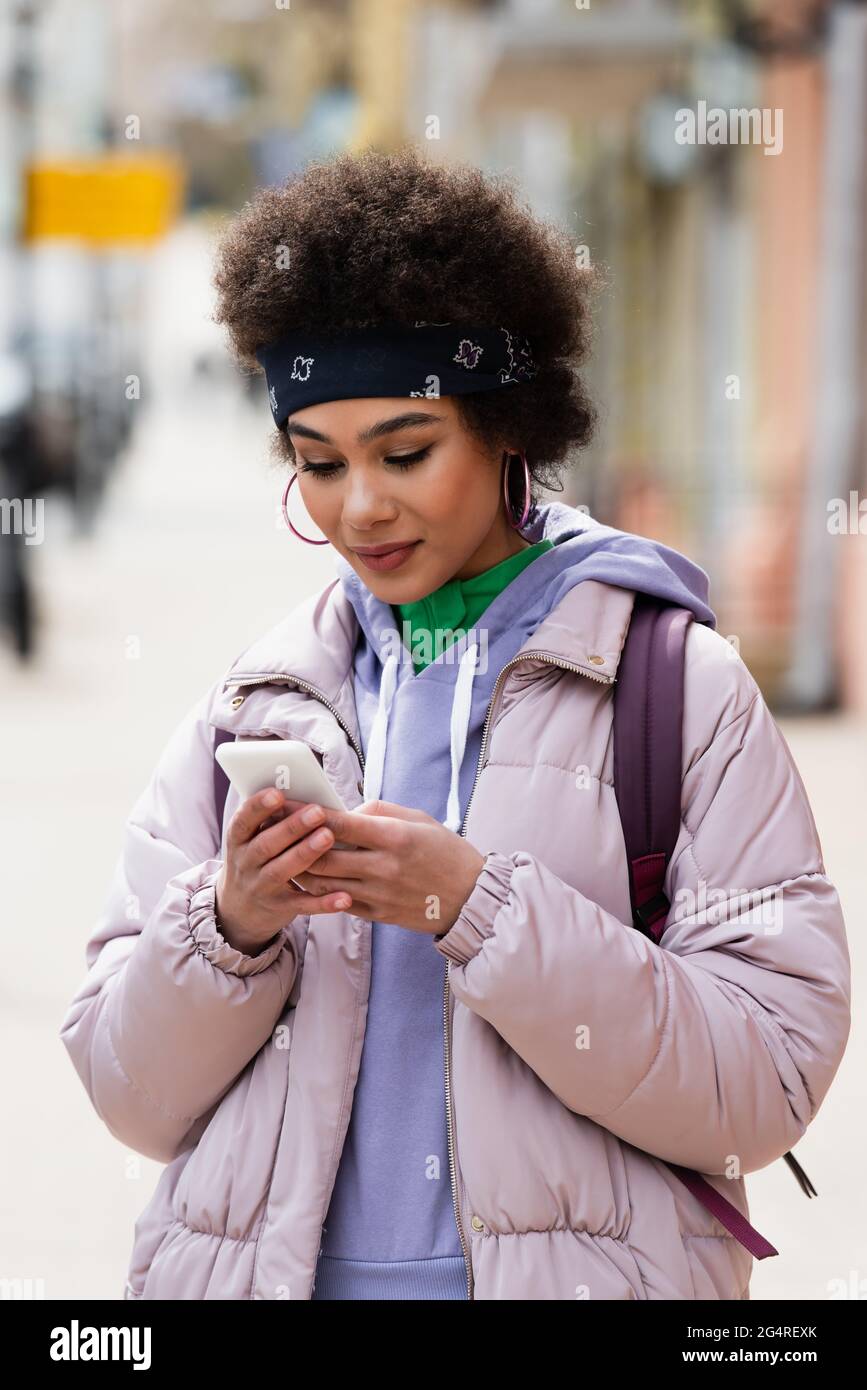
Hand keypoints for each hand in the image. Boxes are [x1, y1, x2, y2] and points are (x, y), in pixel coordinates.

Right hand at [214, 789, 353, 954]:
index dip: (258, 807)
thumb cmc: (256, 860)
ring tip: (328, 837)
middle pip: (266, 844)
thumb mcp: (252, 838)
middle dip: (291, 827)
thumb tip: (305, 789)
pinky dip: (323, 903)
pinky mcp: (279, 908)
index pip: (243, 821)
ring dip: (305, 853)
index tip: (278, 793)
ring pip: (281, 871)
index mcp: (239, 840)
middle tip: (317, 811)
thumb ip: (272, 818)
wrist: (238, 909)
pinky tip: (344, 897)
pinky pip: (303, 905)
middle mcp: (245, 863)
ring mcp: (260, 887)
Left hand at [285, 798, 485, 935]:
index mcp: (394, 837)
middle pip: (322, 857)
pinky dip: (319, 890)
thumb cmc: (446, 851)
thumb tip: (346, 812)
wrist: (471, 897)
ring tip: (283, 855)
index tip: (285, 804)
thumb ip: (379, 812)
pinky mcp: (378, 914)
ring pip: (324, 884)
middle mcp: (383, 867)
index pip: (339, 824)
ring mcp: (379, 894)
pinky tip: (307, 878)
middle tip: (274, 831)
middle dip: (294, 843)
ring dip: (300, 869)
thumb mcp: (419, 819)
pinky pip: (338, 902)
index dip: (307, 814)